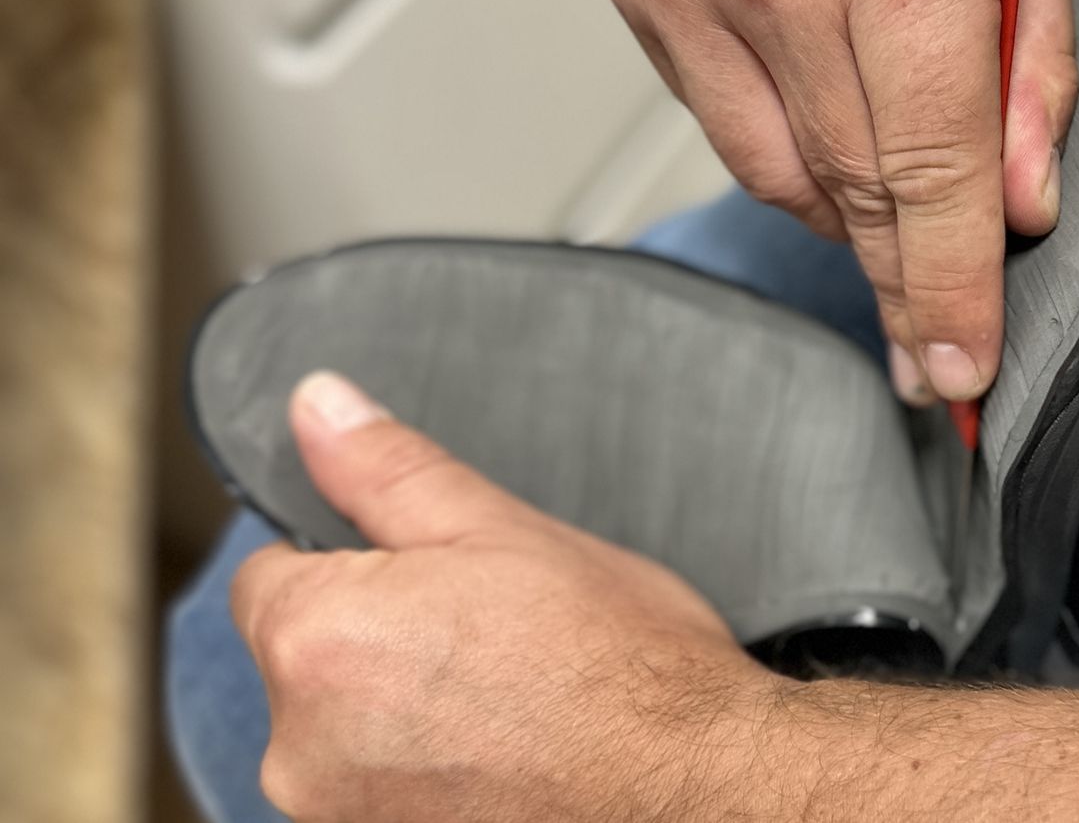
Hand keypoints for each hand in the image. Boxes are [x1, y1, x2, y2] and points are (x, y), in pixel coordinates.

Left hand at [231, 372, 780, 822]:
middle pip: (306, 661)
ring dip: (402, 717)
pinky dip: (428, 778)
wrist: (698, 792)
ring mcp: (338, 820)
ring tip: (508, 701)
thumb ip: (389, 468)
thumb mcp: (508, 529)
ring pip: (345, 736)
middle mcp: (300, 749)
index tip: (435, 577)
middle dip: (381, 639)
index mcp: (319, 638)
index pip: (271, 574)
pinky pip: (380, 797)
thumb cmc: (620, 666)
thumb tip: (317, 405)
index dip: (358, 560)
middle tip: (490, 634)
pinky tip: (507, 760)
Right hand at [603, 0, 1076, 407]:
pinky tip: (824, 93)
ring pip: (776, 169)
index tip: (959, 380)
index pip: (928, 170)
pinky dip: (782, 134)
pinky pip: (720, 116)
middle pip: (850, 186)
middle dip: (904, 277)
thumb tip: (1023, 210)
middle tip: (937, 345)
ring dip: (846, 201)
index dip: (947, 292)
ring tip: (897, 185)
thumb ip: (1039, 70)